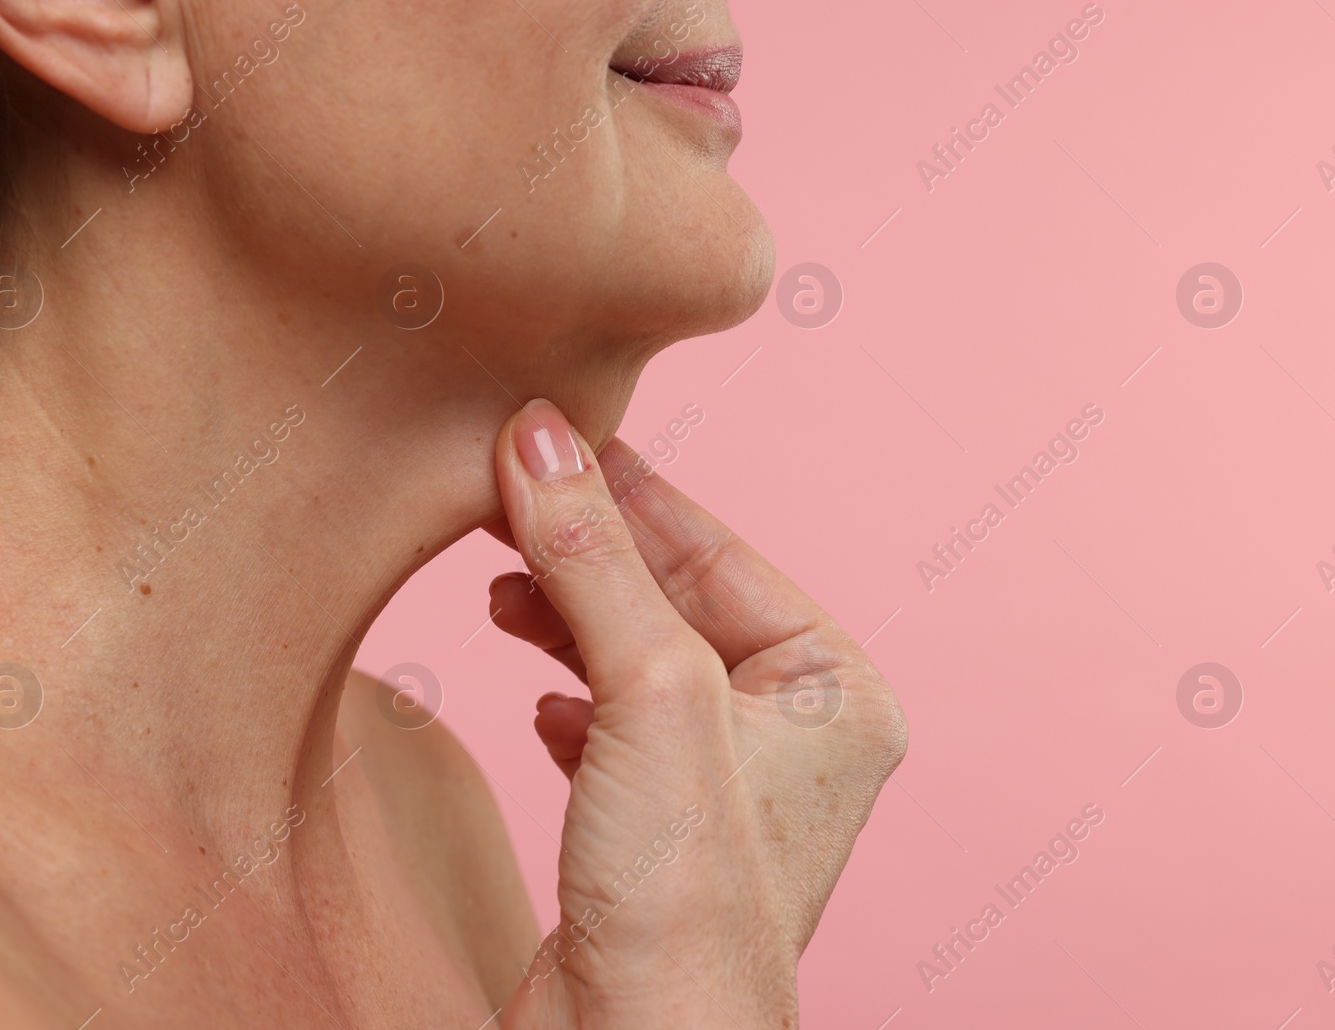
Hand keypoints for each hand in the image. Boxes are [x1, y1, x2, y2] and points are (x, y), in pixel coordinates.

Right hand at [490, 400, 906, 1028]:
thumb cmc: (686, 902)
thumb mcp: (648, 695)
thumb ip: (597, 562)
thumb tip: (541, 439)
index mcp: (836, 691)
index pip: (718, 551)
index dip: (626, 491)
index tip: (546, 433)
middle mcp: (795, 736)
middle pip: (672, 602)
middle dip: (584, 556)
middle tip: (499, 499)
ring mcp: (728, 787)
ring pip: (636, 662)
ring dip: (566, 620)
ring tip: (498, 590)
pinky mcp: (662, 832)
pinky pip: (615, 730)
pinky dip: (570, 701)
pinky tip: (537, 700)